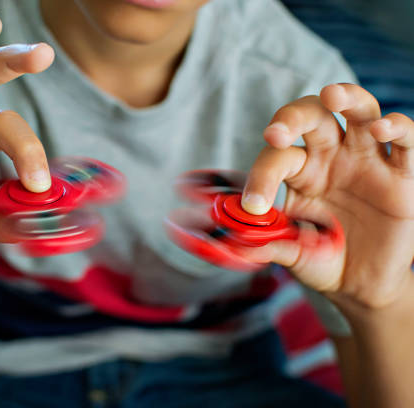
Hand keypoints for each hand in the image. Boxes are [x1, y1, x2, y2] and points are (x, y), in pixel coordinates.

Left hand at [240, 83, 413, 309]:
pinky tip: (382, 129)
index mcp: (300, 172)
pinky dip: (397, 127)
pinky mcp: (403, 173)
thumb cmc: (323, 259)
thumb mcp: (292, 253)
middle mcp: (331, 157)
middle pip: (312, 116)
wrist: (361, 283)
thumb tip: (238, 245)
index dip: (262, 176)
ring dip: (347, 97)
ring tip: (332, 95)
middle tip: (277, 133)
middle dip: (292, 117)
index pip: (278, 157)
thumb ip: (269, 244)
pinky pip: (406, 141)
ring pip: (359, 111)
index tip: (253, 205)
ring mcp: (367, 160)